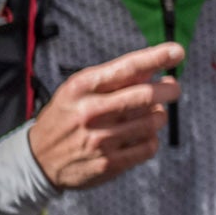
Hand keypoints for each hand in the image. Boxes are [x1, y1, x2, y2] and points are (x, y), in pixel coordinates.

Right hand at [26, 43, 182, 189]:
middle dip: (168, 89)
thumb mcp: (80, 90)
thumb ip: (115, 79)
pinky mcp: (109, 163)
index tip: (177, 51)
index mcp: (82, 87)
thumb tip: (153, 67)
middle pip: (145, 96)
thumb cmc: (67, 117)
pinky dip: (152, 138)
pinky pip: (148, 146)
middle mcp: (91, 112)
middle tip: (173, 88)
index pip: (126, 68)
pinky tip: (143, 134)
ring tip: (152, 113)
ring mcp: (100, 140)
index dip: (156, 58)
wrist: (38, 160)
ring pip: (152, 122)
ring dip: (159, 115)